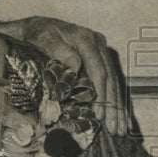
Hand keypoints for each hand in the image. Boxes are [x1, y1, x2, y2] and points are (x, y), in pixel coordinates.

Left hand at [0, 16, 126, 135]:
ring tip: (119, 129)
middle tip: (115, 129)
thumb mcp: (44, 38)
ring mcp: (100, 53)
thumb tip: (75, 66)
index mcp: (87, 40)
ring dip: (117, 108)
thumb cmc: (38, 33)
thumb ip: (59, 51)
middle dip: (113, 106)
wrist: (38, 26)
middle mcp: (98, 45)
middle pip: (110, 79)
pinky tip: (119, 117)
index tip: (100, 113)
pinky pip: (110, 83)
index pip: (99, 70)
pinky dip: (114, 101)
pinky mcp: (98, 61)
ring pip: (113, 83)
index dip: (101, 93)